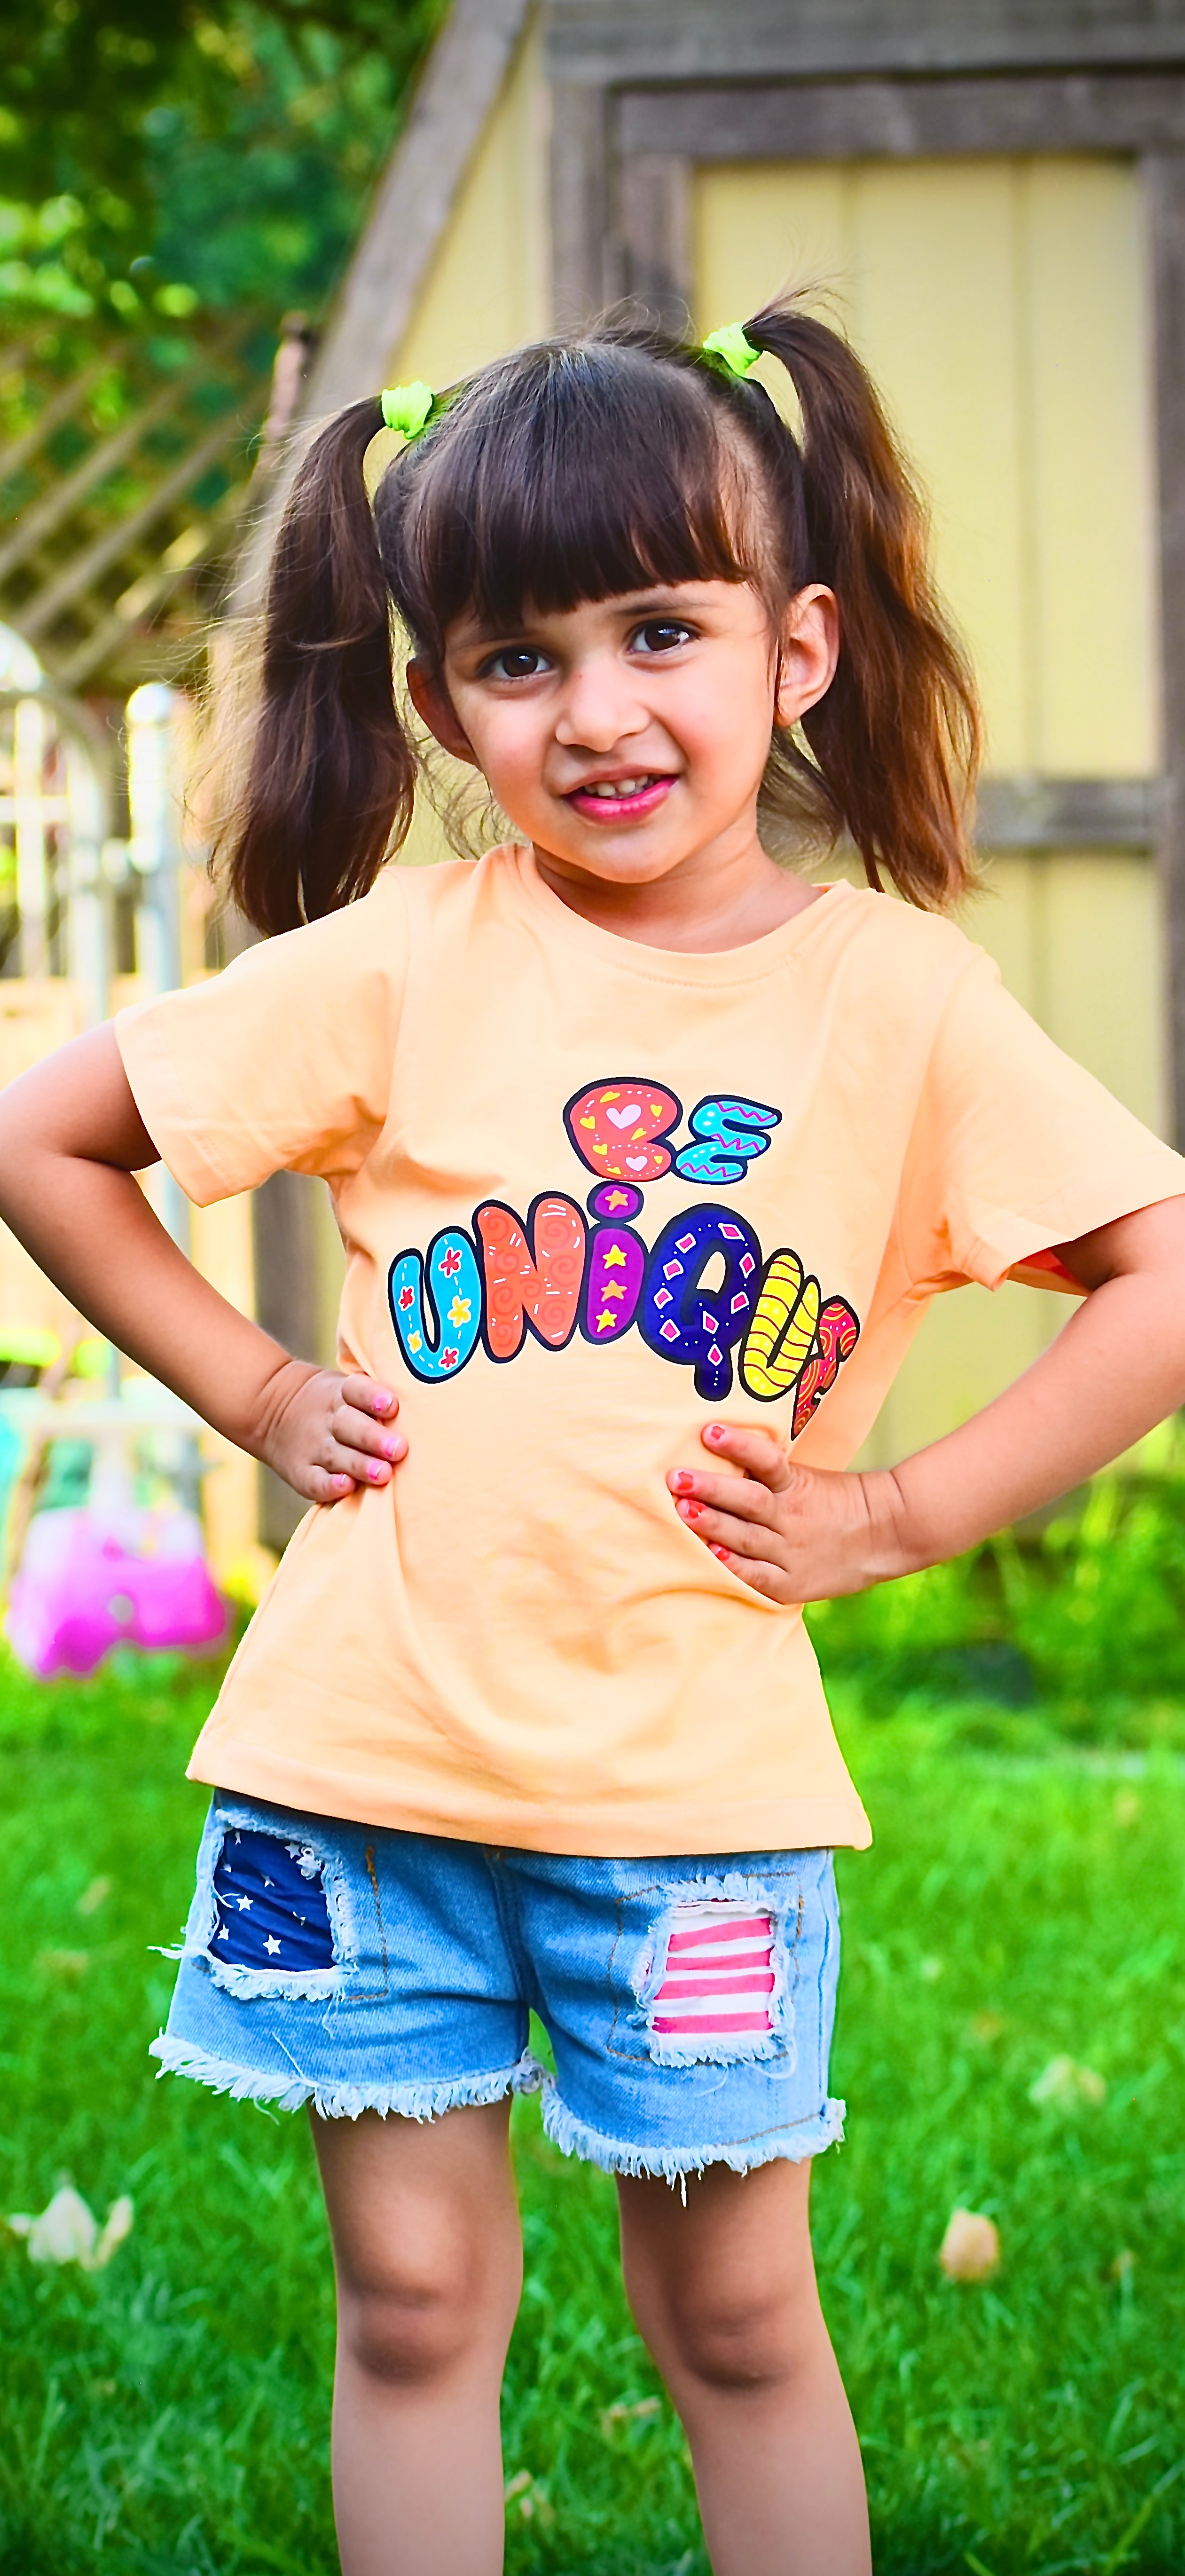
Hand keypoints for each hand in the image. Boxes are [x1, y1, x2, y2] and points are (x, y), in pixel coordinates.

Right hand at [253, 1360, 406, 1503]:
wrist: (274, 1410)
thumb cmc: (339, 1406)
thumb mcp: (349, 1389)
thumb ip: (379, 1399)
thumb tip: (428, 1405)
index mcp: (342, 1394)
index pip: (357, 1391)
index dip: (373, 1397)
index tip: (392, 1405)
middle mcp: (329, 1419)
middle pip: (350, 1426)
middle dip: (375, 1438)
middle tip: (399, 1449)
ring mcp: (314, 1446)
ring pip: (337, 1455)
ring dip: (360, 1465)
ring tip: (383, 1474)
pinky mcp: (301, 1471)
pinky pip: (315, 1480)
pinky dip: (329, 1485)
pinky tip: (345, 1487)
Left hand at [666, 1421, 908, 1604]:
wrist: (886, 1534)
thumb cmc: (834, 1501)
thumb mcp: (805, 1478)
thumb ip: (767, 1475)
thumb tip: (713, 1450)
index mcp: (796, 1485)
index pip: (765, 1460)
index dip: (738, 1445)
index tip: (708, 1431)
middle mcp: (792, 1517)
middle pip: (748, 1501)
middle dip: (710, 1489)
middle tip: (676, 1478)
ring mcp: (792, 1552)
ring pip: (746, 1538)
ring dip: (712, 1525)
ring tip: (682, 1511)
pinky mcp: (791, 1584)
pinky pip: (758, 1576)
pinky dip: (735, 1567)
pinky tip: (712, 1557)